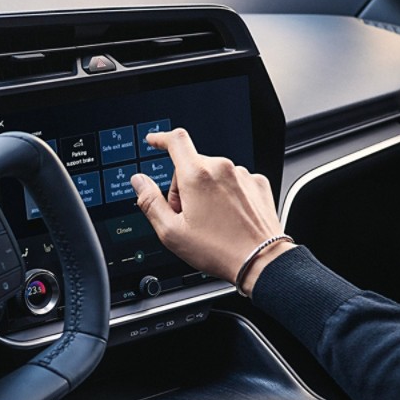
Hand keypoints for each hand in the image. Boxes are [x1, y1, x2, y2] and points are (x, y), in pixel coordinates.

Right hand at [128, 128, 293, 294]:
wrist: (260, 260)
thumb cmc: (218, 250)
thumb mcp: (171, 232)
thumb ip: (150, 202)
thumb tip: (139, 181)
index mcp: (197, 176)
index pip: (175, 141)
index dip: (160, 139)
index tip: (154, 141)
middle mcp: (222, 169)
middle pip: (192, 166)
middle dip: (183, 187)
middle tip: (186, 216)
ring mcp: (242, 176)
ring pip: (213, 175)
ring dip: (205, 192)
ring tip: (210, 222)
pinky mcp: (257, 185)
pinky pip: (233, 182)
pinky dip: (226, 196)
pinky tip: (227, 218)